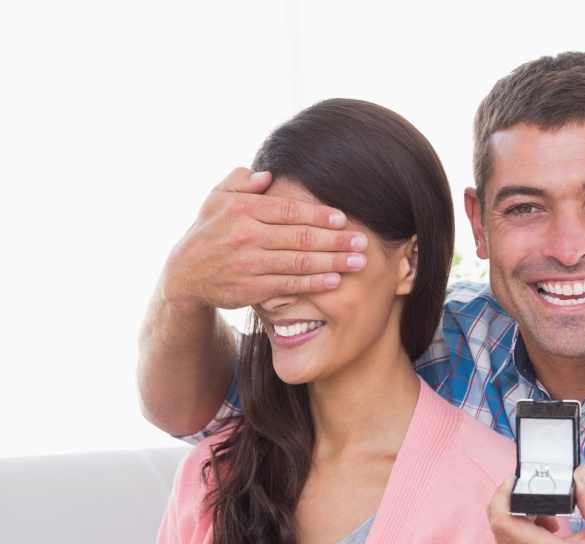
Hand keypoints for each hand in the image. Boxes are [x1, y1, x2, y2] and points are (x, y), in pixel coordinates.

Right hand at [162, 168, 368, 310]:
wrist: (184, 275)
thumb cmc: (208, 231)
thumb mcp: (214, 200)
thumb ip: (238, 182)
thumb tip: (266, 175)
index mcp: (241, 210)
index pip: (288, 210)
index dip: (319, 215)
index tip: (343, 218)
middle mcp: (246, 236)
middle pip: (300, 237)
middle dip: (336, 240)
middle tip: (362, 241)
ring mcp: (249, 264)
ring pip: (299, 262)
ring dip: (333, 262)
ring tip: (358, 261)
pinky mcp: (251, 289)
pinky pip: (289, 285)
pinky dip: (314, 283)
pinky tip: (336, 280)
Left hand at [488, 464, 584, 543]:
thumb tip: (580, 474)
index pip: (502, 518)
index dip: (503, 493)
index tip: (517, 481)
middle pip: (498, 521)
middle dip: (516, 502)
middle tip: (544, 503)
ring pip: (500, 533)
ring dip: (518, 520)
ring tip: (549, 524)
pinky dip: (518, 536)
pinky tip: (542, 539)